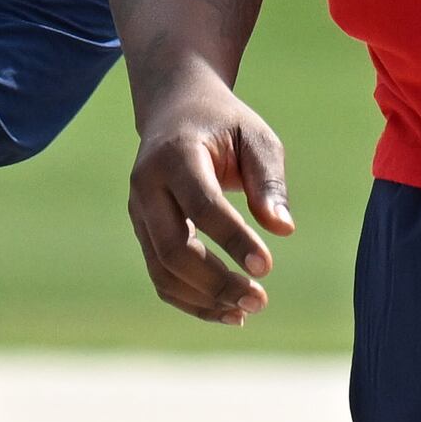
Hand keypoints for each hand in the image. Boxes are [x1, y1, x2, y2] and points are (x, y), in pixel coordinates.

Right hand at [127, 69, 293, 325]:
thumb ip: (269, 181)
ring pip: (162, 270)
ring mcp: (138, 211)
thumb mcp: (256, 138)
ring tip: (247, 311)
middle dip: (216, 281)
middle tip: (259, 300)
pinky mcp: (142, 231)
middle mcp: (147, 185)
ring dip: (204, 299)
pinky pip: (161, 276)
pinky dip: (191, 301)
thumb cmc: (225, 125)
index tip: (267, 268)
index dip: (234, 240)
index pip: (202, 206)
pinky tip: (228, 312)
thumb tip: (282, 229)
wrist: (175, 110)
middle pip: (173, 248)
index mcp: (176, 155)